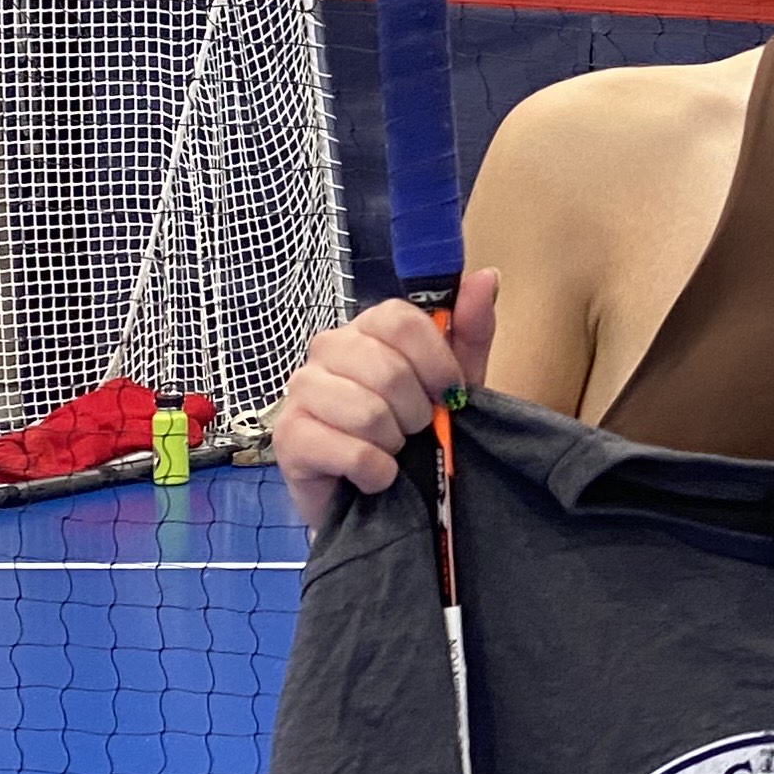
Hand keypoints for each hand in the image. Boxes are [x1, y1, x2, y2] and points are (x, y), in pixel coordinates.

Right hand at [272, 271, 498, 531]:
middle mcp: (328, 349)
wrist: (381, 497)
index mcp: (368, 328)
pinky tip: (377, 477)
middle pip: (387, 368)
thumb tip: (485, 277)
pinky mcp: (289, 436)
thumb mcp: (453, 382)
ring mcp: (301, 391)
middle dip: (417, 411)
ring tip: (394, 452)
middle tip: (417, 431)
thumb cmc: (415, 432)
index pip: (400, 319)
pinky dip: (375, 471)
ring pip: (366, 411)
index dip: (436, 362)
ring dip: (394, 443)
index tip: (450, 394)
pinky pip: (346, 450)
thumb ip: (470, 330)